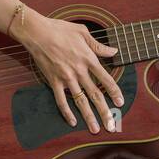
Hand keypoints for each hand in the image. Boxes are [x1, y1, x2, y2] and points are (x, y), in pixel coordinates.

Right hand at [17, 14, 123, 132]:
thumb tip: (114, 52)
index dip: (115, 92)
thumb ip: (98, 46)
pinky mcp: (53, 81)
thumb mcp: (83, 32)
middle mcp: (79, 71)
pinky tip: (72, 122)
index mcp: (89, 59)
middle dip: (105, 111)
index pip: (106, 79)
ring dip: (88, 116)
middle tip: (112, 125)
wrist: (37, 33)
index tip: (121, 102)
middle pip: (95, 95)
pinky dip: (66, 112)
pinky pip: (61, 100)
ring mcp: (66, 78)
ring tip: (95, 129)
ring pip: (80, 101)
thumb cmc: (61, 29)